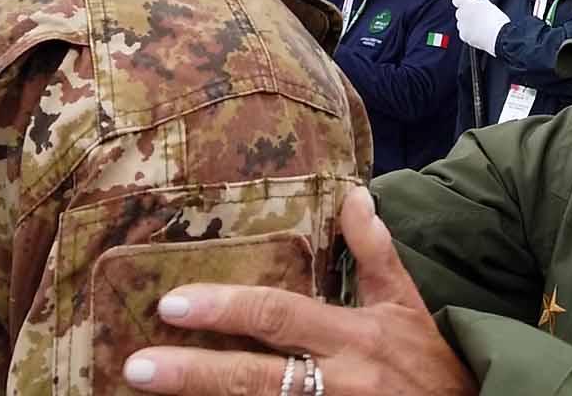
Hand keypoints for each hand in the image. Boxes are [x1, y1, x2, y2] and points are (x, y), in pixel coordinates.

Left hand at [123, 187, 476, 395]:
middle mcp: (340, 383)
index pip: (279, 317)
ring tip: (150, 394)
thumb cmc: (433, 363)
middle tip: (138, 366)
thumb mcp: (407, 303)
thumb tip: (354, 195)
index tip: (172, 303)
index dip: (226, 309)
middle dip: (193, 373)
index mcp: (354, 338)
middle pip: (256, 378)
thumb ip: (376, 253)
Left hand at [452, 0, 508, 55]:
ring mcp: (462, 26)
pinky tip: (480, 33)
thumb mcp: (489, 4)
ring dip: (467, 23)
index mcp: (467, 4)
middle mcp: (462, 15)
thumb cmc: (497, 20)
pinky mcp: (464, 37)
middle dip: (466, 13)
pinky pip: (464, 33)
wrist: (500, 37)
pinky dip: (469, 33)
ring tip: (481, 25)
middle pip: (459, 12)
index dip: (463, 1)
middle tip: (479, 15)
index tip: (470, 3)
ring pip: (461, 23)